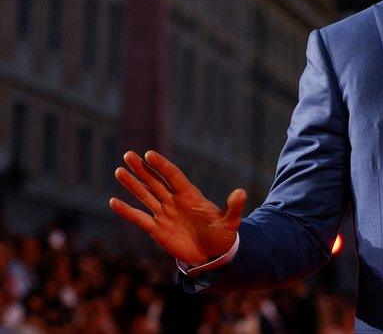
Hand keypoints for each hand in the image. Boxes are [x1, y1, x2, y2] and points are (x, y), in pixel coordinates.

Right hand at [109, 150, 246, 264]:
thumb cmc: (222, 236)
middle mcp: (174, 201)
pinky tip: (113, 201)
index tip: (149, 154)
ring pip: (145, 195)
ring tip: (119, 171)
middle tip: (128, 155)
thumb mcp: (230, 222)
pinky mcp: (157, 229)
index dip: (162, 165)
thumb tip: (241, 193)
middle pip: (155, 181)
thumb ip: (233, 208)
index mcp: (190, 196)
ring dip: (132, 184)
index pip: (173, 176)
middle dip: (142, 169)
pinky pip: (139, 218)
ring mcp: (164, 214)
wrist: (212, 255)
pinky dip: (127, 211)